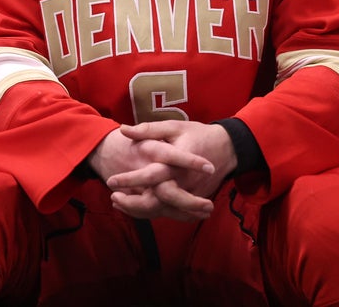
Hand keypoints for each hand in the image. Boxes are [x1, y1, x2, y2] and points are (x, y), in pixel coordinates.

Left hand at [87, 124, 217, 221]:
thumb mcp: (174, 127)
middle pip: (157, 202)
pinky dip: (152, 212)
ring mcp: (190, 193)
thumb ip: (148, 130)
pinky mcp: (192, 199)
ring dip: (138, 211)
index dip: (131, 179)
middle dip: (132, 204)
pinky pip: (170, 212)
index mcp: (177, 163)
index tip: (111, 181)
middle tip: (113, 198)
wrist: (227, 148)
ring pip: (162, 211)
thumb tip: (123, 129)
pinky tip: (136, 208)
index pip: (152, 175)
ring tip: (119, 203)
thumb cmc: (197, 134)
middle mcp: (183, 182)